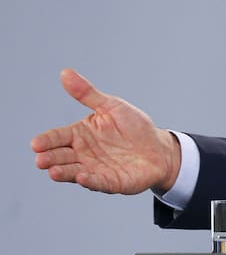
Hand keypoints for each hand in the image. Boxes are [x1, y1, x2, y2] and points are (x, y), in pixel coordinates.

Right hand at [31, 69, 180, 194]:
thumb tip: (65, 73)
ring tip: (53, 171)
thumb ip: (88, 94)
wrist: (159, 148)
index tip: (36, 143)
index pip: (57, 137)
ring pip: (74, 172)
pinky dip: (90, 181)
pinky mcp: (111, 182)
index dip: (46, 141)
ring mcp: (96, 169)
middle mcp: (83, 154)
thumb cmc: (133, 127)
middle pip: (60, 157)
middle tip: (40, 160)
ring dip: (63, 172)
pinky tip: (82, 177)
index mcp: (80, 135)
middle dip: (50, 158)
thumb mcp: (111, 106)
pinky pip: (99, 182)